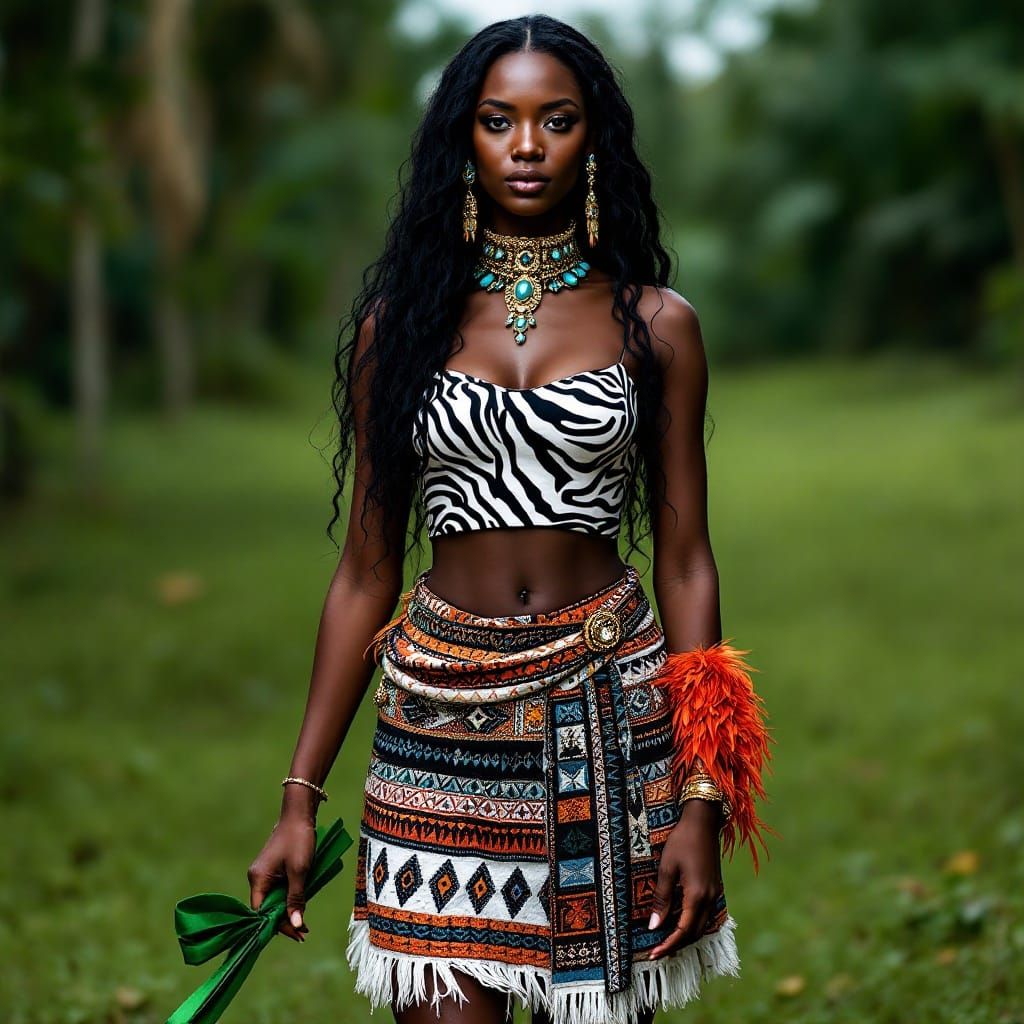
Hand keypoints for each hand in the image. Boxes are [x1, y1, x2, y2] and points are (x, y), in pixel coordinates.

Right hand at [247, 813, 316, 942]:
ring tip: (303, 925)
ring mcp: (264, 874)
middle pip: (266, 909)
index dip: (277, 926)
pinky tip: (299, 907)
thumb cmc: (299, 840)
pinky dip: (288, 900)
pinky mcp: (273, 870)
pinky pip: (278, 891)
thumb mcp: (300, 871)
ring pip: (273, 901)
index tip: (296, 935)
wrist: (300, 815)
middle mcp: (257, 878)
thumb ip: (296, 899)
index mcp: (258, 879)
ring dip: (287, 911)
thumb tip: (296, 926)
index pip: (261, 913)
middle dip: (284, 921)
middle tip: (303, 933)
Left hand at [648, 799, 723, 959]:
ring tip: (666, 941)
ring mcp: (715, 893)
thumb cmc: (682, 840)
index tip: (653, 954)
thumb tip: (654, 926)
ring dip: (685, 936)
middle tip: (657, 952)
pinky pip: (706, 913)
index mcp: (697, 895)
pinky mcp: (715, 887)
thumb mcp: (666, 868)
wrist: (704, 821)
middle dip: (677, 945)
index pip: (683, 931)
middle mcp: (710, 898)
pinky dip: (693, 923)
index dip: (668, 945)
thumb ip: (662, 899)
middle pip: (695, 933)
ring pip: (702, 925)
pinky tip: (679, 922)